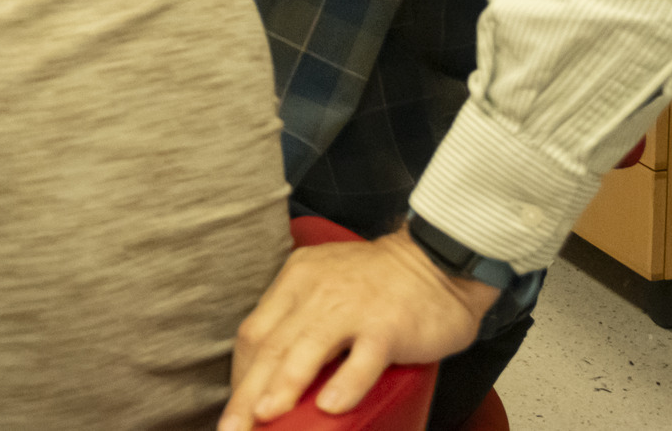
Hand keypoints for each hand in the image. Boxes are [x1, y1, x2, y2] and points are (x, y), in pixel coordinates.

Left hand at [219, 231, 494, 430]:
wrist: (439, 258)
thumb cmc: (381, 283)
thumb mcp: (328, 286)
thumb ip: (301, 320)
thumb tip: (273, 376)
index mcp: (296, 281)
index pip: (255, 333)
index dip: (240, 375)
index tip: (235, 408)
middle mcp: (317, 291)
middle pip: (271, 346)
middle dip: (247, 392)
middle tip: (232, 428)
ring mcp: (353, 307)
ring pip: (308, 348)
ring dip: (282, 386)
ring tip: (265, 416)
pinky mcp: (388, 325)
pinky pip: (364, 358)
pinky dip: (345, 384)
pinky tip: (330, 407)